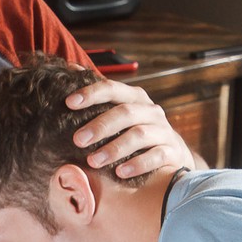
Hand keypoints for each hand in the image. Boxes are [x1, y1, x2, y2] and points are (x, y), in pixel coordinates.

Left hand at [66, 79, 195, 178]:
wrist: (171, 154)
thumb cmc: (135, 130)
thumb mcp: (117, 111)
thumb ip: (97, 94)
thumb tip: (72, 68)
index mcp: (134, 98)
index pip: (112, 89)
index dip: (91, 93)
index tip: (69, 102)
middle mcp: (150, 111)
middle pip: (125, 113)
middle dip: (100, 126)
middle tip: (78, 140)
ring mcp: (163, 131)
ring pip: (139, 135)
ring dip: (114, 148)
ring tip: (94, 161)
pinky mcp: (172, 151)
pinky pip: (156, 156)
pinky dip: (137, 164)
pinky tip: (120, 172)